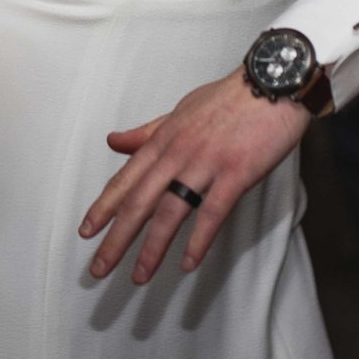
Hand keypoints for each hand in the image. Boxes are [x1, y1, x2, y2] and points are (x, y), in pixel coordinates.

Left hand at [79, 69, 311, 283]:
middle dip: (117, 239)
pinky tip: (188, 263)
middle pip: (140, 201)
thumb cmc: (229, 97)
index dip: (104, 208)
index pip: (126, 178)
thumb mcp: (180, 111)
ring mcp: (207, 163)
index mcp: (164, 139)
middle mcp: (179, 153)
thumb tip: (114, 141)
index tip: (87, 232)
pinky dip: (199, 240)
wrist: (272, 83)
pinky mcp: (236, 173)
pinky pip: (213, 212)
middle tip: (99, 268)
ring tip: (140, 275)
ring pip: (171, 212)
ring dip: (152, 248)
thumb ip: (147, 132)